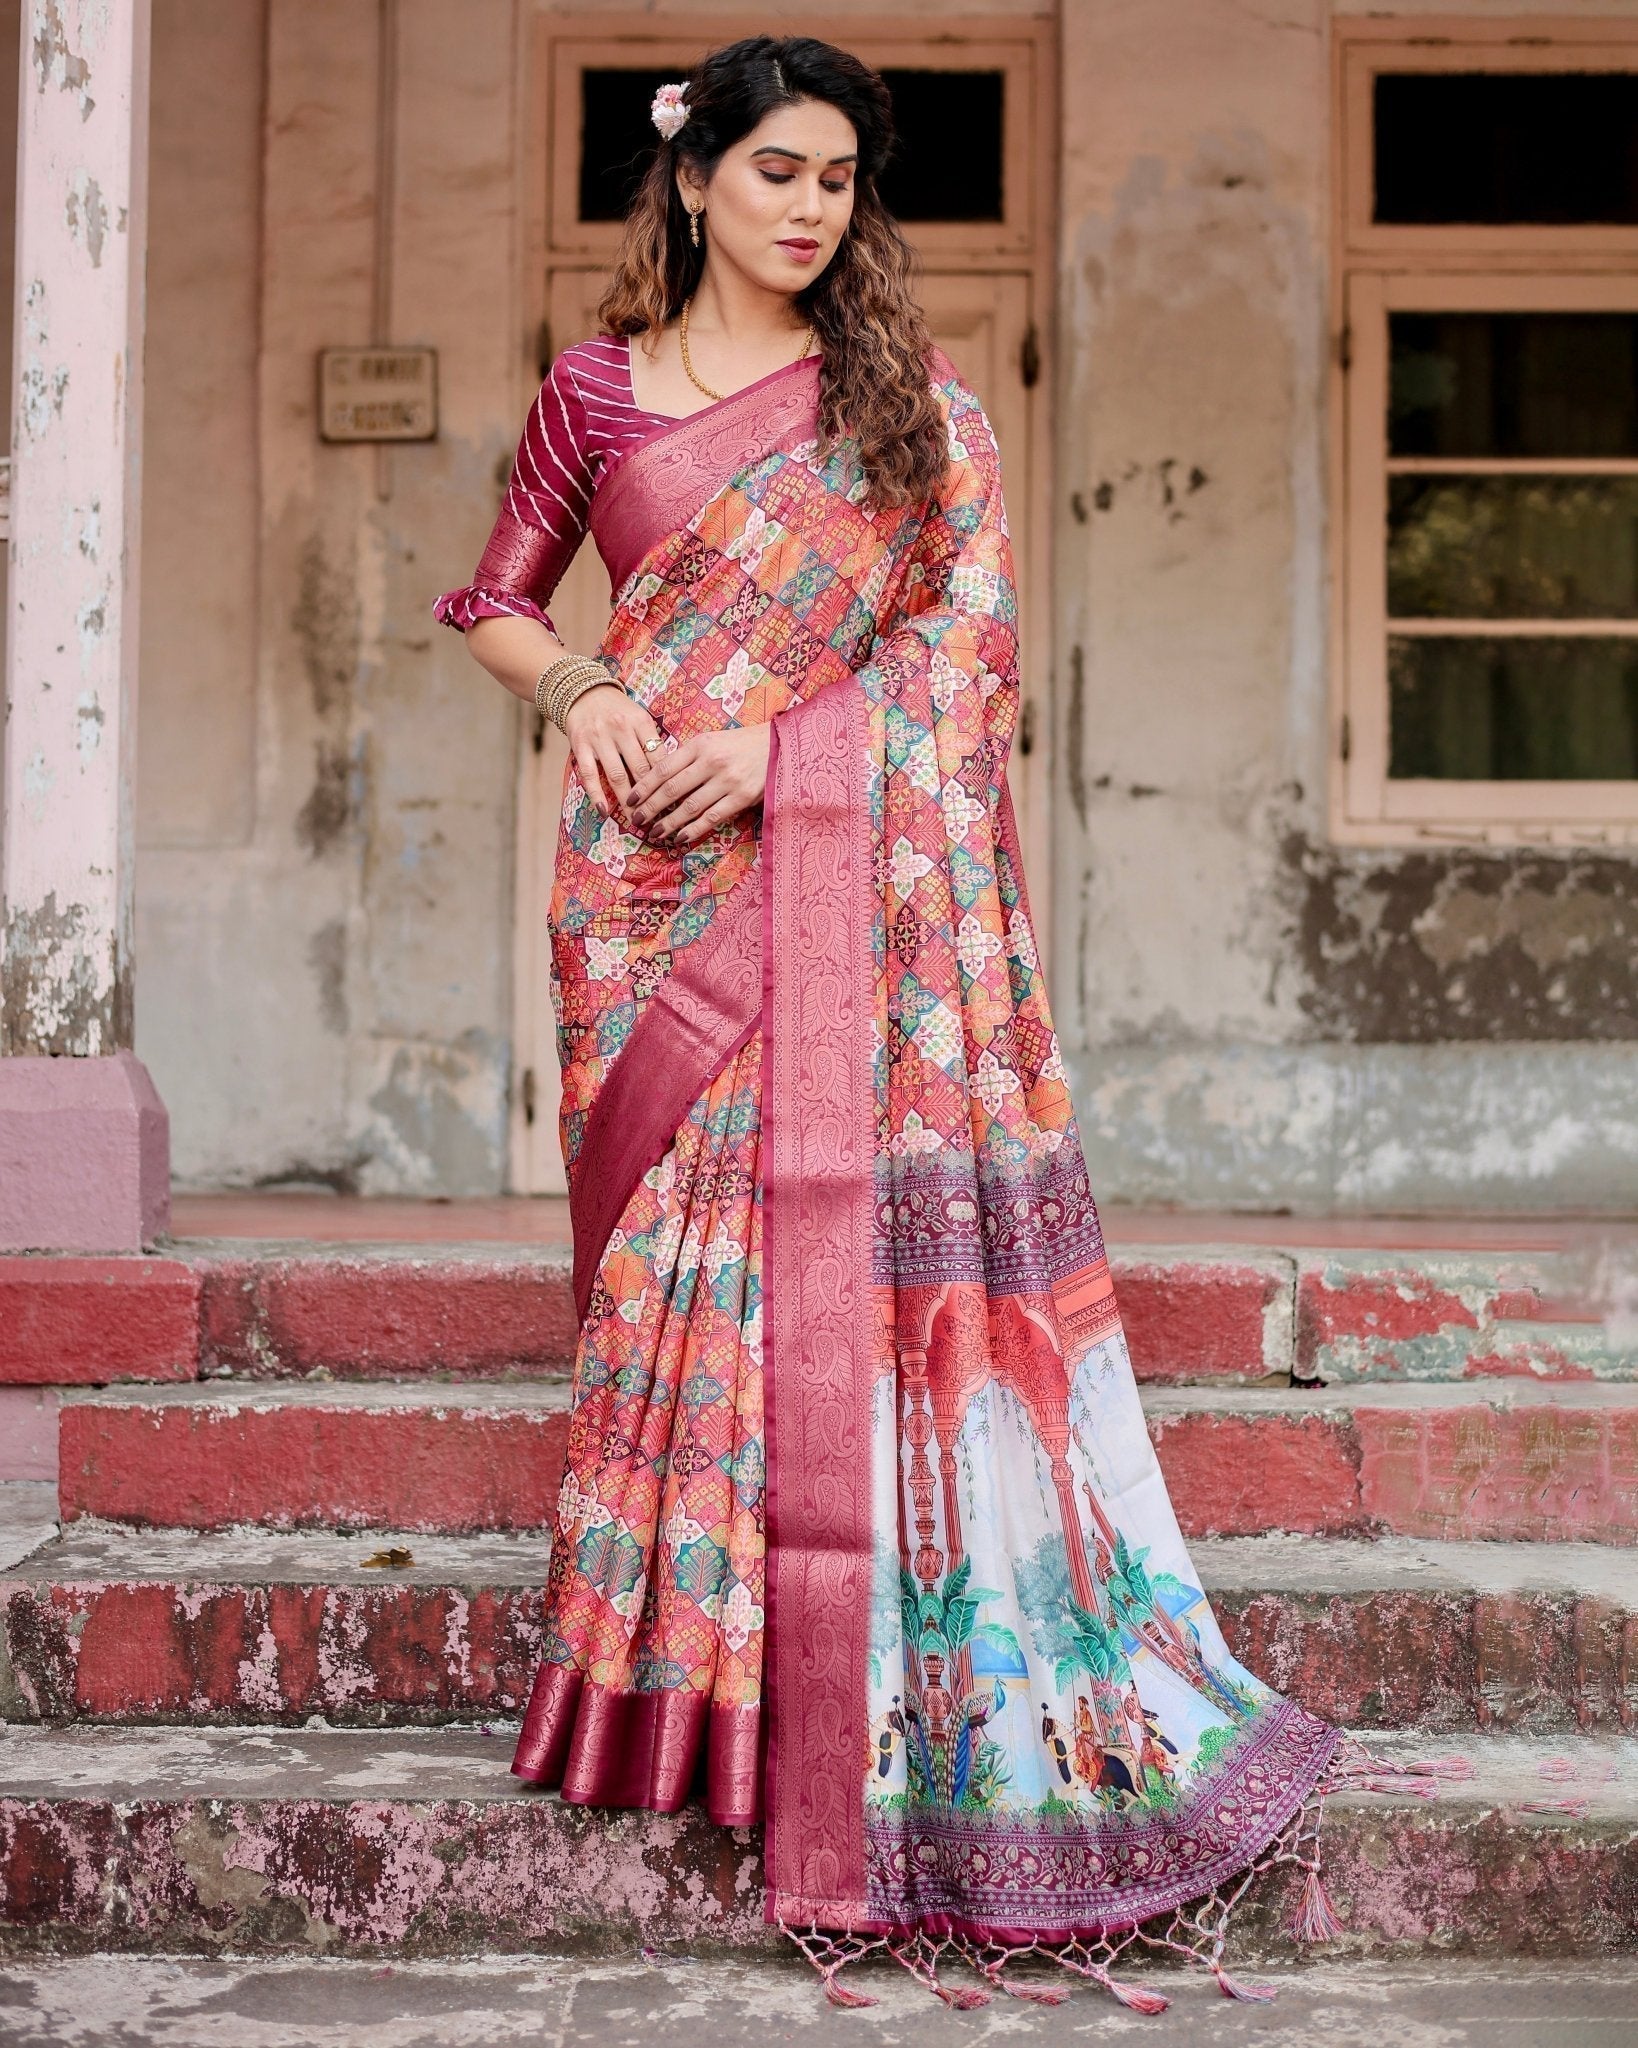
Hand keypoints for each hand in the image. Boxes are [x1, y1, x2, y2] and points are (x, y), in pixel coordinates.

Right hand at [562, 682, 662, 820]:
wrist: (583, 692)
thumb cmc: (618, 711)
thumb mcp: (639, 719)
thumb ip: (651, 743)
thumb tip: (671, 776)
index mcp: (641, 722)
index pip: (659, 757)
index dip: (668, 783)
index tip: (676, 803)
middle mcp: (621, 728)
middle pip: (640, 769)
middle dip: (651, 797)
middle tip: (660, 819)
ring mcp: (599, 737)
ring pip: (617, 775)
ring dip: (628, 801)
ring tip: (636, 820)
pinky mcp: (580, 745)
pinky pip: (589, 774)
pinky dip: (597, 795)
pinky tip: (605, 812)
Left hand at [627, 726, 771, 847]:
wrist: (779, 745)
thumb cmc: (741, 745)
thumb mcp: (712, 741)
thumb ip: (688, 757)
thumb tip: (658, 779)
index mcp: (700, 744)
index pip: (663, 768)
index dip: (644, 786)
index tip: (630, 799)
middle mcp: (711, 761)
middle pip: (672, 789)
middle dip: (650, 807)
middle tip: (635, 820)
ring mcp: (727, 780)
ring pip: (689, 806)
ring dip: (669, 822)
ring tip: (655, 832)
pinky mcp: (741, 797)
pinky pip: (712, 817)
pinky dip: (693, 829)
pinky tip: (680, 837)